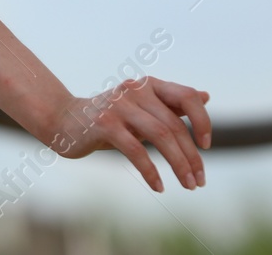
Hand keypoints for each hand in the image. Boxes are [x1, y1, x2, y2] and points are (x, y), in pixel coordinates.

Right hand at [46, 77, 211, 192]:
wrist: (64, 120)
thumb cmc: (110, 118)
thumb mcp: (142, 109)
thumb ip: (171, 104)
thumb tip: (205, 96)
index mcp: (148, 85)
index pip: (187, 96)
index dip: (202, 121)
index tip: (206, 146)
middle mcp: (135, 90)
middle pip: (174, 124)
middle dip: (191, 156)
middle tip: (199, 181)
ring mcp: (119, 105)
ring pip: (160, 135)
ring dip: (178, 164)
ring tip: (188, 185)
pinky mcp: (104, 123)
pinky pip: (135, 150)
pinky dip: (150, 171)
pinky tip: (158, 187)